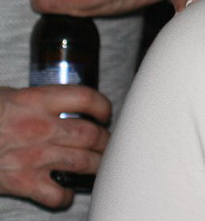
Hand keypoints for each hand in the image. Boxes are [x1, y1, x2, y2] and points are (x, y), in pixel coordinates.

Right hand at [0, 86, 109, 207]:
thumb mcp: (7, 96)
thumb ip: (36, 99)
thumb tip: (59, 102)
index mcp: (36, 101)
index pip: (86, 98)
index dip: (102, 106)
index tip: (104, 113)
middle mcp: (40, 128)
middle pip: (91, 134)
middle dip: (105, 141)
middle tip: (107, 143)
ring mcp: (33, 157)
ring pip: (82, 163)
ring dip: (96, 166)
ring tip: (99, 165)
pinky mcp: (22, 182)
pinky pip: (55, 193)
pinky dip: (64, 196)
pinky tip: (65, 192)